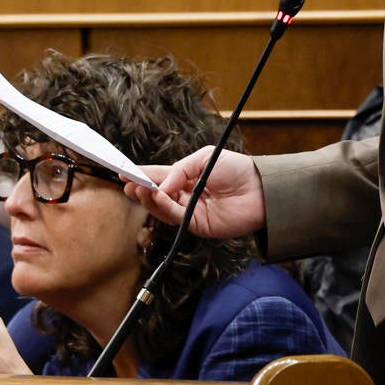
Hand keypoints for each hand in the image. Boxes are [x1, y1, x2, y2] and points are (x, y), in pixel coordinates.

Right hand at [124, 149, 266, 236]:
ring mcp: (191, 211)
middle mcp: (186, 194)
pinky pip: (176, 217)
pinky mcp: (198, 225)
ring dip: (149, 199)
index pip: (159, 176)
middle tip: (127, 183)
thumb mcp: (204, 158)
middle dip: (140, 189)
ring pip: (162, 207)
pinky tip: (157, 196)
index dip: (141, 175)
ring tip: (137, 189)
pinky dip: (164, 207)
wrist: (261, 189)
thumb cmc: (237, 169)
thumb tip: (160, 187)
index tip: (122, 170)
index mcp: (187, 176)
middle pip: (157, 194)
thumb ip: (179, 170)